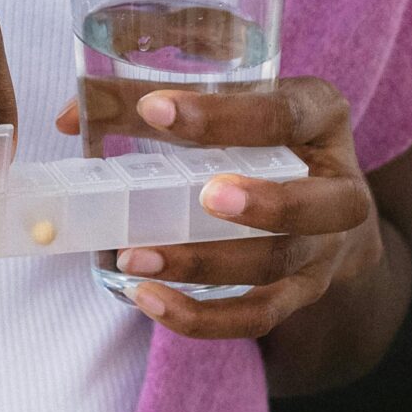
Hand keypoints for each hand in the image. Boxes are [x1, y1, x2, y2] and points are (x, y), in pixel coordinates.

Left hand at [54, 77, 382, 339]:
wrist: (326, 202)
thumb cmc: (262, 133)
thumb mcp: (230, 97)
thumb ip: (154, 95)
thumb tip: (71, 115)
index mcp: (322, 116)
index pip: (284, 112)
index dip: (224, 114)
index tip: (155, 110)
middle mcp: (340, 186)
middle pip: (317, 203)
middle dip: (267, 204)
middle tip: (207, 196)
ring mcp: (326, 247)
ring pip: (279, 265)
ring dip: (206, 264)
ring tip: (134, 257)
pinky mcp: (302, 293)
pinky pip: (258, 316)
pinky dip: (202, 317)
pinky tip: (149, 300)